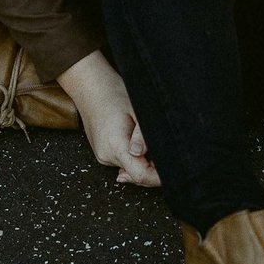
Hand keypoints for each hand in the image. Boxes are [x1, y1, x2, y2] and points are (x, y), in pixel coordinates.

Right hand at [54, 51, 159, 187]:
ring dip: (145, 162)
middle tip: (165, 149)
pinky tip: (138, 142)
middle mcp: (106, 155)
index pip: (140, 175)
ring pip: (130, 170)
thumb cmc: (114, 93)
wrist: (90, 86)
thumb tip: (143, 154)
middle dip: (154, 169)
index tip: (173, 169)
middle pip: (137, 176)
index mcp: (115, 145)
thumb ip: (143, 135)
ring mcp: (102, 156)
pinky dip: (134, 158)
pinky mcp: (102, 153)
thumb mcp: (137, 110)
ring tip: (149, 141)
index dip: (159, 177)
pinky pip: (123, 163)